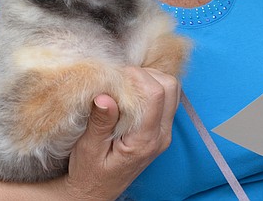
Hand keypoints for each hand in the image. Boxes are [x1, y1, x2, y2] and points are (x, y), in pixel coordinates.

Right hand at [64, 67, 179, 198]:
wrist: (96, 192)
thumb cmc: (90, 172)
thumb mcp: (88, 148)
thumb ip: (100, 123)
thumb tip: (105, 96)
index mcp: (145, 140)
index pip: (156, 95)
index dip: (139, 76)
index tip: (118, 75)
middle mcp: (161, 135)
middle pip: (171, 87)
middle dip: (148, 74)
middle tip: (124, 77)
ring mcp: (164, 132)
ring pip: (173, 90)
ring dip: (152, 79)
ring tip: (128, 83)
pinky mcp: (160, 130)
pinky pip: (168, 99)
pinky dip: (154, 87)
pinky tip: (133, 92)